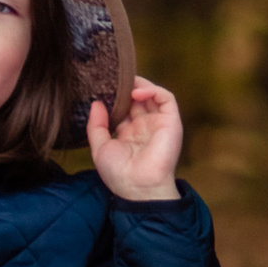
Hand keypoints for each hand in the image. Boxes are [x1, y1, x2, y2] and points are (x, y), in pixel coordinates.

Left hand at [85, 77, 182, 203]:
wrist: (139, 187)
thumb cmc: (119, 174)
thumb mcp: (100, 148)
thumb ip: (96, 125)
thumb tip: (96, 103)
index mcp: (129, 134)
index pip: (123, 108)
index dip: (114, 97)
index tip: (102, 87)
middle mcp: (144, 127)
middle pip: (137, 99)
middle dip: (125, 87)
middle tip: (112, 79)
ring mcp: (158, 123)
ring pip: (152, 95)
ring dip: (139, 84)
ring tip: (124, 81)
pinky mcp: (171, 122)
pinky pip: (166, 98)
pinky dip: (153, 89)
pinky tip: (137, 92)